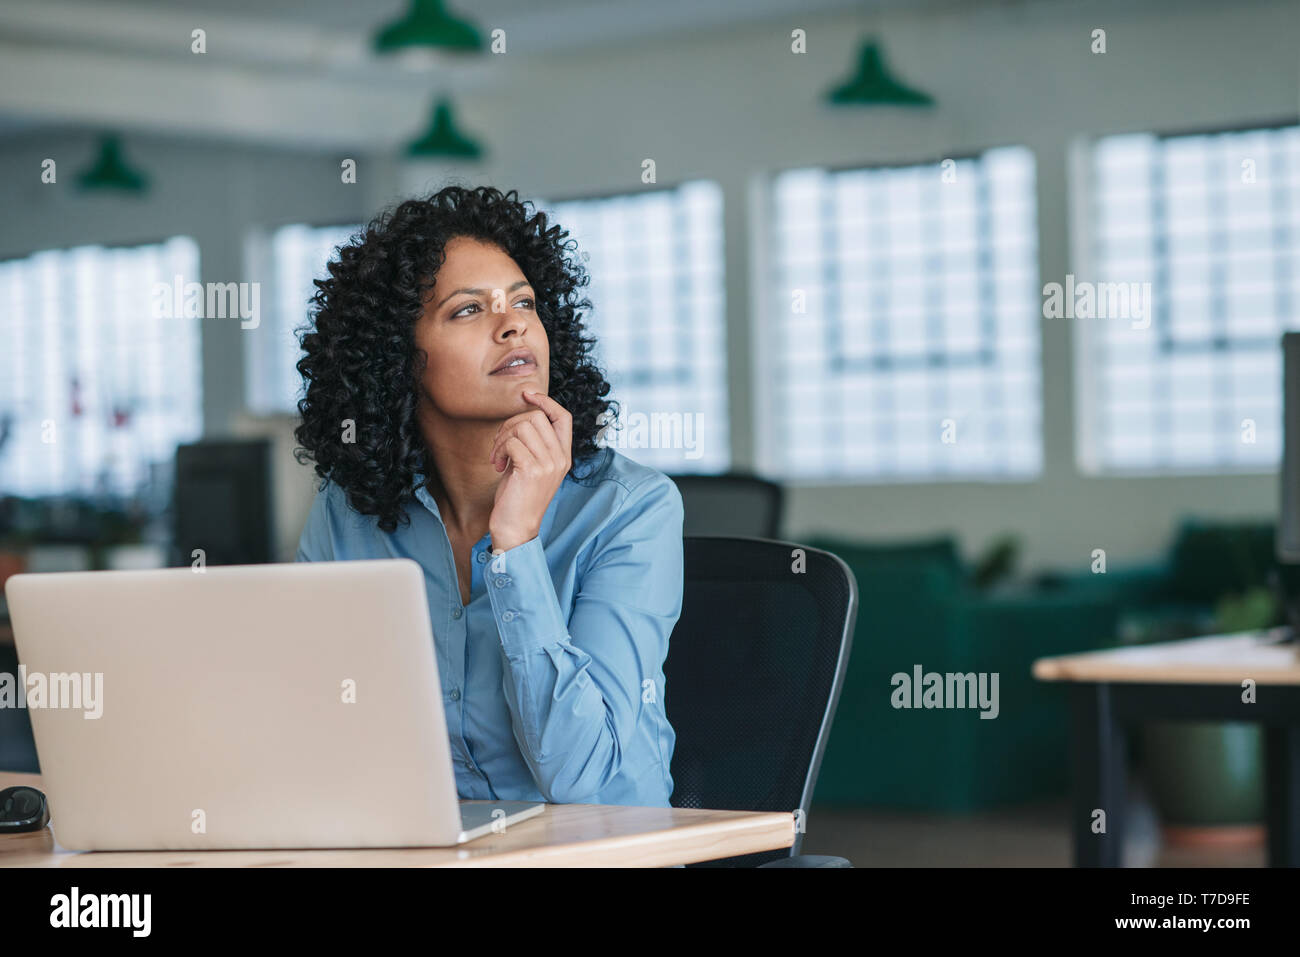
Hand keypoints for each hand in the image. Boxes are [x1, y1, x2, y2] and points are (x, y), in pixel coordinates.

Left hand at [488, 391, 572, 550]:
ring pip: (523, 426)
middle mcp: (561, 458)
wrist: (516, 528)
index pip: (564, 417)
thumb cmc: (519, 497)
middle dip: (511, 423)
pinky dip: (499, 450)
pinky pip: (512, 442)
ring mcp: (549, 464)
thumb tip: (521, 414)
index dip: (546, 401)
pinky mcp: (533, 470)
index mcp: (563, 456)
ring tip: (498, 456)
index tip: (527, 394)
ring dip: (502, 437)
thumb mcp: (531, 465)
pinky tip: (497, 466)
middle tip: (500, 443)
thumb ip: (532, 442)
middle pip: (537, 417)